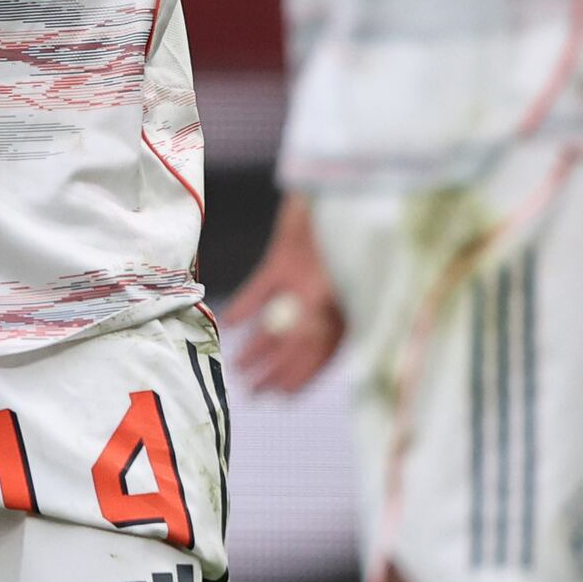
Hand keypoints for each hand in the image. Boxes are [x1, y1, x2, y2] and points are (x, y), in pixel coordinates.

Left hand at [223, 197, 343, 394]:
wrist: (343, 185)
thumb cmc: (351, 233)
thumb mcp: (339, 279)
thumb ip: (318, 314)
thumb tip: (296, 343)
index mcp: (347, 310)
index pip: (322, 352)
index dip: (302, 375)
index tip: (280, 396)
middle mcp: (325, 300)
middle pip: (297, 343)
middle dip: (275, 368)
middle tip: (251, 391)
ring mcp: (304, 278)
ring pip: (278, 320)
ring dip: (258, 344)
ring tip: (238, 366)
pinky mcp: (285, 256)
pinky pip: (262, 287)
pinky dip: (246, 305)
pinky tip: (231, 324)